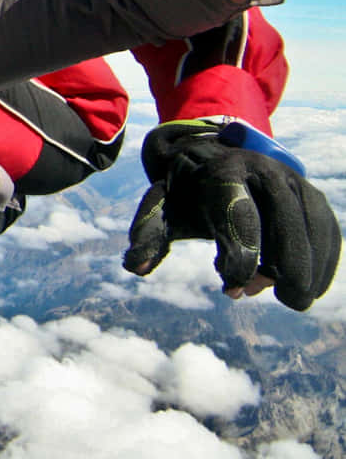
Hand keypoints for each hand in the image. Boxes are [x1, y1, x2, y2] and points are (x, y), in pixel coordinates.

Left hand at [124, 120, 340, 310]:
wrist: (212, 158)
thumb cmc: (186, 195)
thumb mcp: (163, 209)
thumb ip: (149, 236)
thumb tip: (133, 267)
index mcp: (222, 172)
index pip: (236, 213)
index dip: (239, 253)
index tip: (233, 289)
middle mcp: (261, 169)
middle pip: (284, 215)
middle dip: (289, 261)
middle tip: (288, 300)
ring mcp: (291, 179)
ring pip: (311, 221)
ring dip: (310, 263)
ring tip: (295, 299)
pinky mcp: (310, 194)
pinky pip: (327, 226)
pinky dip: (326, 258)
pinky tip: (316, 288)